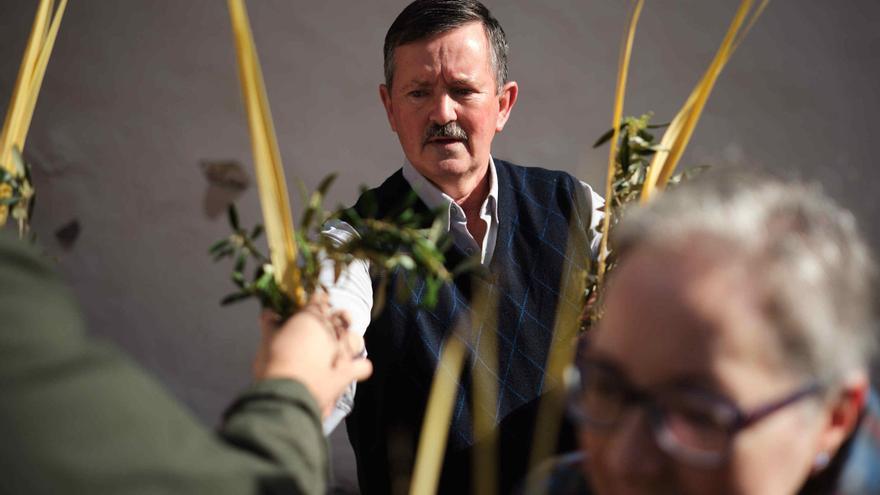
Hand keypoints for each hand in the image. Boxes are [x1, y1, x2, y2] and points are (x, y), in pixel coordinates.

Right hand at [253, 292, 371, 417]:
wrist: (286, 393)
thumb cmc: (273, 362)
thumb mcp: (267, 340)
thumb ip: (269, 324)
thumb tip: (268, 312)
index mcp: (312, 318)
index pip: (318, 300)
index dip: (315, 301)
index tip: (311, 303)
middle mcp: (331, 331)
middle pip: (340, 318)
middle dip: (335, 318)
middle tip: (324, 325)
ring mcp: (342, 352)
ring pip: (355, 339)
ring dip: (349, 340)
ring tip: (340, 345)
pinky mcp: (347, 373)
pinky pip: (362, 367)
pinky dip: (359, 368)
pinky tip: (354, 370)